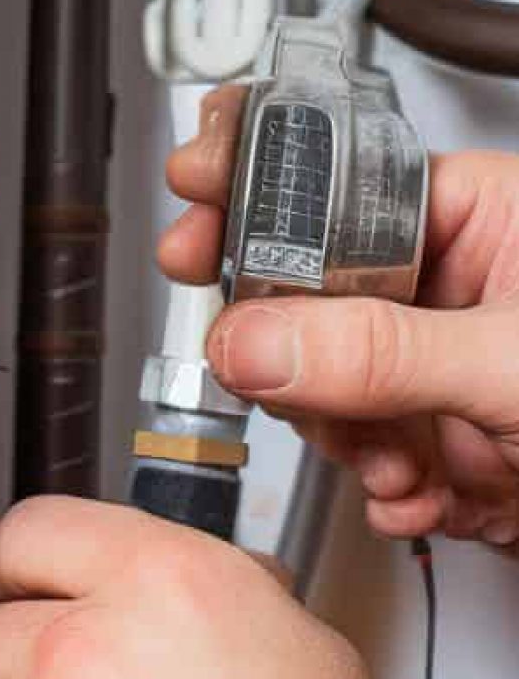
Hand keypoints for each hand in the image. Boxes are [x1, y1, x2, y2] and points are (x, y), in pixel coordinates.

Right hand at [159, 85, 518, 545]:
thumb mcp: (517, 364)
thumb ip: (378, 352)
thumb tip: (255, 338)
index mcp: (483, 219)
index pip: (342, 186)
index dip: (261, 191)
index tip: (192, 190)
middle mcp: (452, 285)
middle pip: (309, 300)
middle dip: (307, 365)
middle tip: (298, 386)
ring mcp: (438, 364)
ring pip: (326, 389)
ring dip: (354, 444)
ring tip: (408, 462)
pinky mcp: (439, 435)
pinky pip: (363, 451)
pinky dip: (386, 487)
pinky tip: (429, 492)